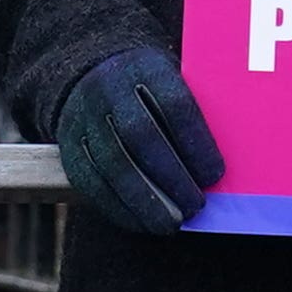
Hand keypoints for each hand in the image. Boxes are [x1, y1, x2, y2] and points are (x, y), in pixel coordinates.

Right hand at [56, 48, 223, 234]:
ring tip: (171, 224)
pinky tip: (141, 222)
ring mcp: (82, 115)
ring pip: (113, 162)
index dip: (196, 143)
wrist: (90, 75)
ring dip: (144, 200)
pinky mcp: (67, 144)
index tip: (215, 175)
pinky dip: (117, 207)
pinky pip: (90, 180)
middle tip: (195, 206)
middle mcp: (108, 87)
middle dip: (171, 176)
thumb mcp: (173, 81)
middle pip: (140, 134)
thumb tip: (224, 164)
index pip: (174, 103)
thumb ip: (198, 111)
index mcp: (145, 66)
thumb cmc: (151, 91)